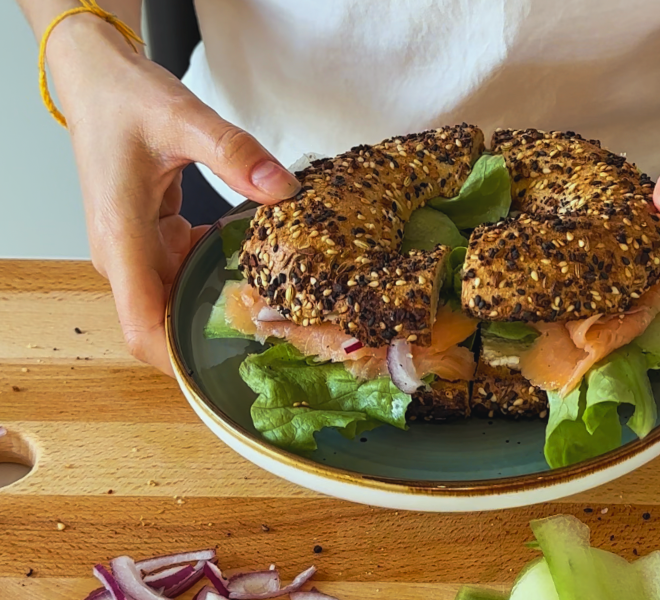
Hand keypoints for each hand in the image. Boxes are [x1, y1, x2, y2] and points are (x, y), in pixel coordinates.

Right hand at [50, 19, 300, 374]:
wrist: (99, 80)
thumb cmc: (124, 100)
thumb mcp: (183, 120)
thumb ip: (235, 154)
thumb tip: (282, 189)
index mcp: (121, 240)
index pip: (142, 327)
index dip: (179, 362)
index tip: (227, 376)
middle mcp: (124, 255)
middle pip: (163, 324)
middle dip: (214, 337)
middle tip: (277, 339)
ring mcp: (136, 250)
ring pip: (176, 300)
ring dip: (217, 305)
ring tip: (276, 308)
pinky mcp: (149, 238)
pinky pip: (183, 272)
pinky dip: (215, 273)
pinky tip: (252, 262)